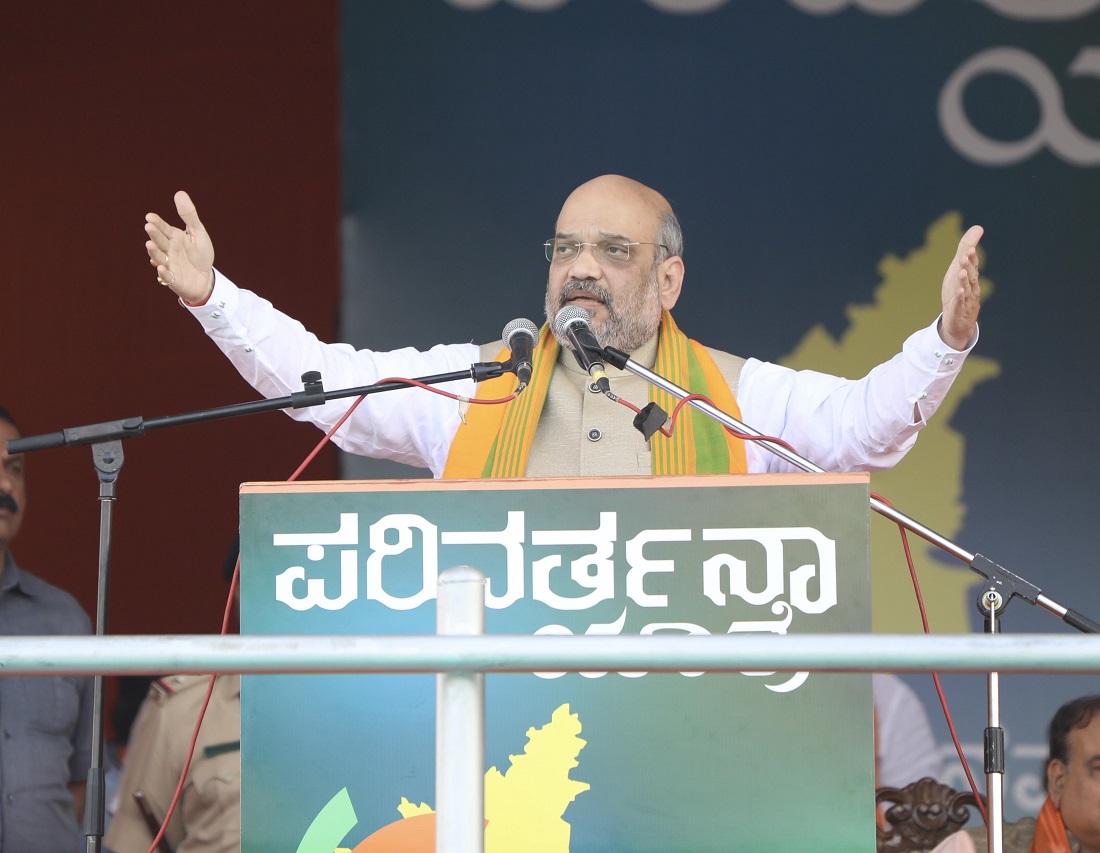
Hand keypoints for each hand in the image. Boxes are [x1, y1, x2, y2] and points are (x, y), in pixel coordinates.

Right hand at [145, 191, 214, 303]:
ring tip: (150, 244)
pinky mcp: (173, 279)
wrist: (205, 278)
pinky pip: (167, 276)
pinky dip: (164, 273)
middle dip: (154, 234)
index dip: (157, 223)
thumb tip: (179, 193)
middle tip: (149, 226)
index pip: (163, 228)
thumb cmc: (200, 255)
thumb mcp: (198, 233)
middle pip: (160, 241)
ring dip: (154, 252)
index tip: (150, 216)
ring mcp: (170, 265)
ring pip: (159, 258)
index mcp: (174, 238)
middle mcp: (168, 250)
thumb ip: (189, 215)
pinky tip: (162, 268)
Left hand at [939, 224, 983, 349]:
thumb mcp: (960, 268)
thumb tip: (978, 227)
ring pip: (966, 288)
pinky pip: (960, 303)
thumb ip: (967, 249)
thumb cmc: (960, 290)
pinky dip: (960, 297)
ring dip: (964, 279)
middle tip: (967, 254)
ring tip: (961, 271)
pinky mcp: (958, 310)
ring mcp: (966, 299)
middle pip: (971, 275)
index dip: (971, 257)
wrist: (960, 320)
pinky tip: (959, 291)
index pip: (972, 265)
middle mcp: (971, 287)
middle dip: (969, 265)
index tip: (970, 247)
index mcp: (971, 276)